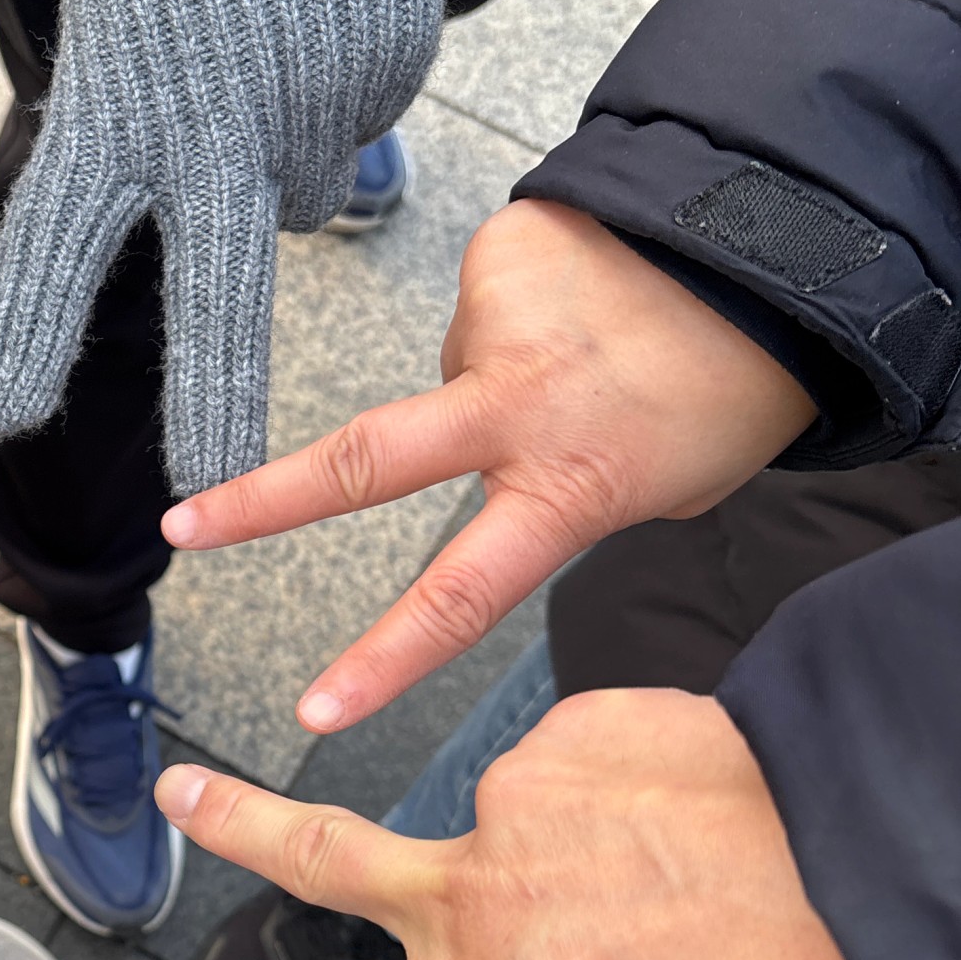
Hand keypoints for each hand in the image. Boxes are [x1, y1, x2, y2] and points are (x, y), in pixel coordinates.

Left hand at [0, 0, 447, 495]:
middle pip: (215, 307)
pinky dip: (331, 84)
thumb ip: (123, 99)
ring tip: (261, 45)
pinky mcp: (387, 78)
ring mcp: (314, 110)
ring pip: (293, 190)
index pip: (54, 250)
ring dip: (274, 156)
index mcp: (115, 102)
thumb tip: (168, 170)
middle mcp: (217, 131)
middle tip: (206, 484)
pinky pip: (351, 115)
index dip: (24, 337)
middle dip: (213, 411)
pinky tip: (316, 7)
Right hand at [88, 695, 945, 959]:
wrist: (890, 900)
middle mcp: (478, 909)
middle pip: (321, 858)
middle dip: (241, 824)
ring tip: (706, 862)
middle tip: (187, 789)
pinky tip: (722, 810)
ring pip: (529, 811)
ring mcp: (521, 804)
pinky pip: (601, 753)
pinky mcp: (584, 726)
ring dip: (595, 830)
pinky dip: (651, 779)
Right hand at [162, 201, 815, 728]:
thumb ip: (563, 500)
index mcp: (567, 488)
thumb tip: (497, 474)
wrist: (774, 245)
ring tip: (590, 353)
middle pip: (362, 464)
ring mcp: (498, 325)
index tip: (312, 713)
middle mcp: (519, 409)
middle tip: (186, 523)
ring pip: (453, 370)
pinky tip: (582, 299)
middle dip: (260, 499)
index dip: (379, 662)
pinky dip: (518, 311)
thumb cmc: (732, 387)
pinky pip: (483, 304)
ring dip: (499, 373)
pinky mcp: (496, 255)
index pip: (458, 598)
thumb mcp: (662, 490)